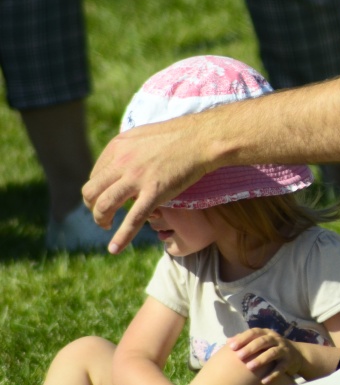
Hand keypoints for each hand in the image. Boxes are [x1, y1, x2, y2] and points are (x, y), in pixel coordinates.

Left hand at [82, 118, 208, 253]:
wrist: (202, 139)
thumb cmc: (180, 136)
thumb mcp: (144, 135)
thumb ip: (129, 149)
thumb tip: (123, 162)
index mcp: (118, 147)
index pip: (96, 174)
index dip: (100, 189)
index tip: (109, 196)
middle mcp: (121, 162)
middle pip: (91, 191)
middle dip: (92, 206)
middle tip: (103, 214)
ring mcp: (136, 178)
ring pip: (104, 206)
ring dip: (100, 220)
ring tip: (106, 226)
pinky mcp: (154, 193)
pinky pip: (132, 219)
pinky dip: (121, 237)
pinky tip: (114, 249)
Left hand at [229, 328, 304, 384]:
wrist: (297, 355)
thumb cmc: (272, 348)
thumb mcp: (262, 341)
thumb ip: (246, 340)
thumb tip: (228, 341)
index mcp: (267, 333)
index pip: (254, 332)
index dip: (243, 338)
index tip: (231, 347)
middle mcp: (276, 339)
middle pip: (263, 341)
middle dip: (250, 348)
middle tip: (239, 356)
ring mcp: (284, 350)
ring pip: (272, 353)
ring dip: (261, 360)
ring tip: (249, 367)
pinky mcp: (289, 362)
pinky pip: (280, 368)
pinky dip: (272, 375)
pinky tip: (264, 381)